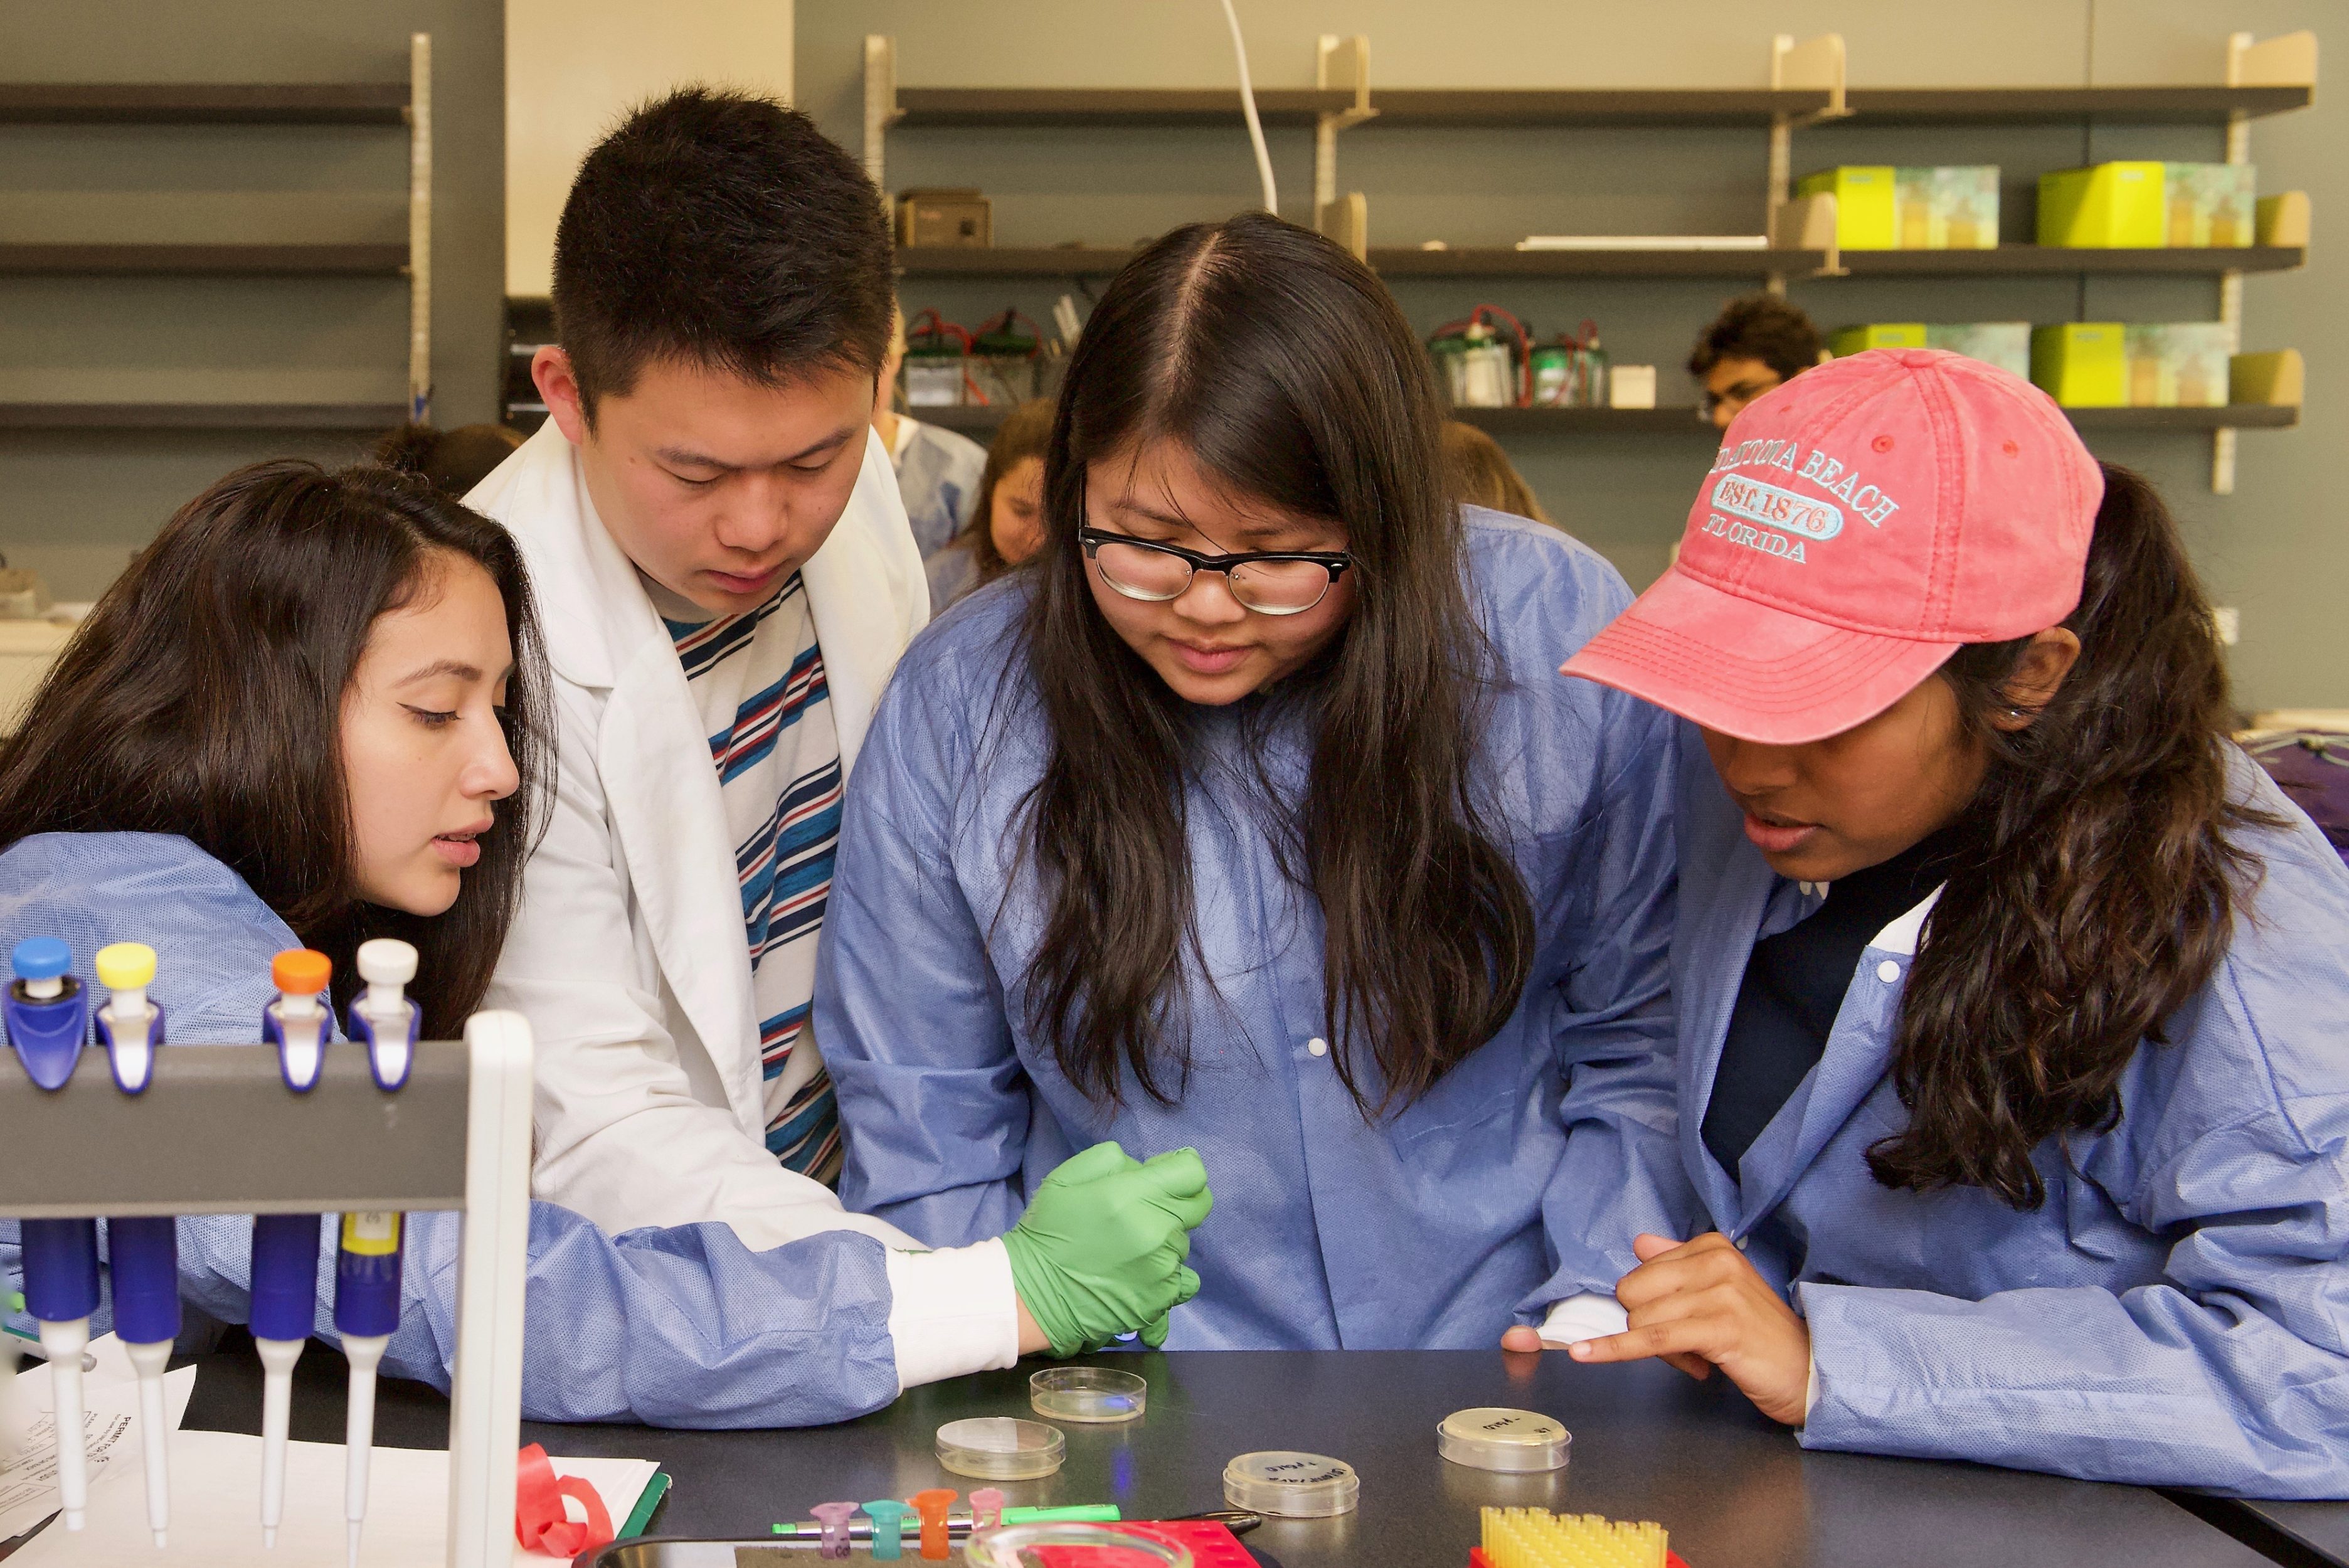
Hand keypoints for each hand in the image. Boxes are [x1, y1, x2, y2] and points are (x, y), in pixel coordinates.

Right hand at [1001, 1142, 1212, 1357]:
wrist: (1033, 1293)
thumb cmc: (1048, 1230)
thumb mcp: (1069, 1176)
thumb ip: (1115, 1160)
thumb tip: (1148, 1169)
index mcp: (1135, 1196)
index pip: (1193, 1174)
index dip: (1180, 1168)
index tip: (1162, 1174)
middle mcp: (1158, 1231)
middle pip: (1198, 1205)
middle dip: (1178, 1199)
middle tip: (1145, 1209)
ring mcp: (1164, 1269)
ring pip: (1184, 1241)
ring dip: (1165, 1238)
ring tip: (1129, 1247)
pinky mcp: (1163, 1299)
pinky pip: (1184, 1278)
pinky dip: (1166, 1273)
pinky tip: (1140, 1274)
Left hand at [1508, 1233, 1811, 1425]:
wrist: (1809, 1372)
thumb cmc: (1759, 1336)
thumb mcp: (1719, 1291)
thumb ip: (1678, 1264)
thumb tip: (1640, 1243)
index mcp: (1711, 1247)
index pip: (1640, 1272)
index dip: (1649, 1305)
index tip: (1677, 1321)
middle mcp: (1716, 1261)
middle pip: (1633, 1292)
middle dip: (1647, 1324)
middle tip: (1687, 1343)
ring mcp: (1719, 1293)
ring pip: (1642, 1318)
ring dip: (1661, 1349)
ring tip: (1700, 1356)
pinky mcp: (1719, 1329)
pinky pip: (1651, 1338)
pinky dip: (1615, 1349)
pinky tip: (1584, 1354)